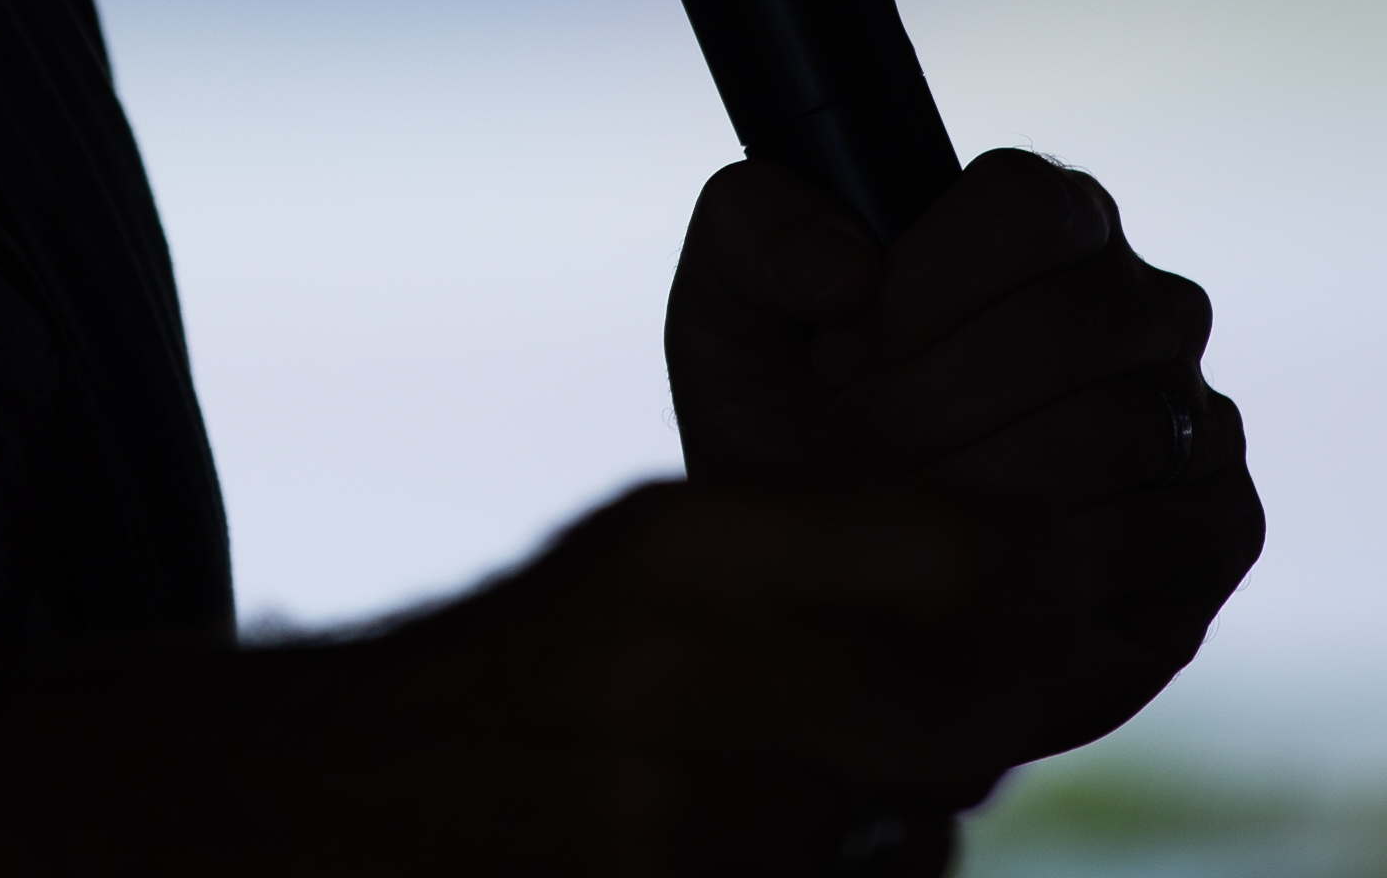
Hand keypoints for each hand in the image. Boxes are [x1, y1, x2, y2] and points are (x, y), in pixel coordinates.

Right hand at [244, 472, 1031, 877]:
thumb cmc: (527, 663)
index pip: (970, 552)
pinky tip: (757, 847)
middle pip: (967, 720)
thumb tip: (1021, 588)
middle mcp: (699, 670)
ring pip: (915, 833)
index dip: (1041, 591)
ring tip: (805, 785)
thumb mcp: (651, 551)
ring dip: (902, 823)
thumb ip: (817, 551)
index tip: (1045, 607)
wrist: (341, 795)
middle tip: (958, 718)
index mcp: (696, 541)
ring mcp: (683, 813)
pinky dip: (840, 877)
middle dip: (982, 727)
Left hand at [666, 148, 1262, 767]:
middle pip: (1066, 323)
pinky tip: (973, 579)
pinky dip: (1049, 566)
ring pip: (1117, 427)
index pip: (1028, 202)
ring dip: (979, 489)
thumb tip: (848, 266)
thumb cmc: (790, 436)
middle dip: (928, 407)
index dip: (922, 289)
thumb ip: (752, 233)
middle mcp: (1140, 301)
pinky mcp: (1221, 522)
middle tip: (857, 455)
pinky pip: (1165, 527)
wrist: (835, 599)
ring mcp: (1195, 411)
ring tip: (901, 516)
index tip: (839, 356)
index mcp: (1045, 217)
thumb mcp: (729, 321)